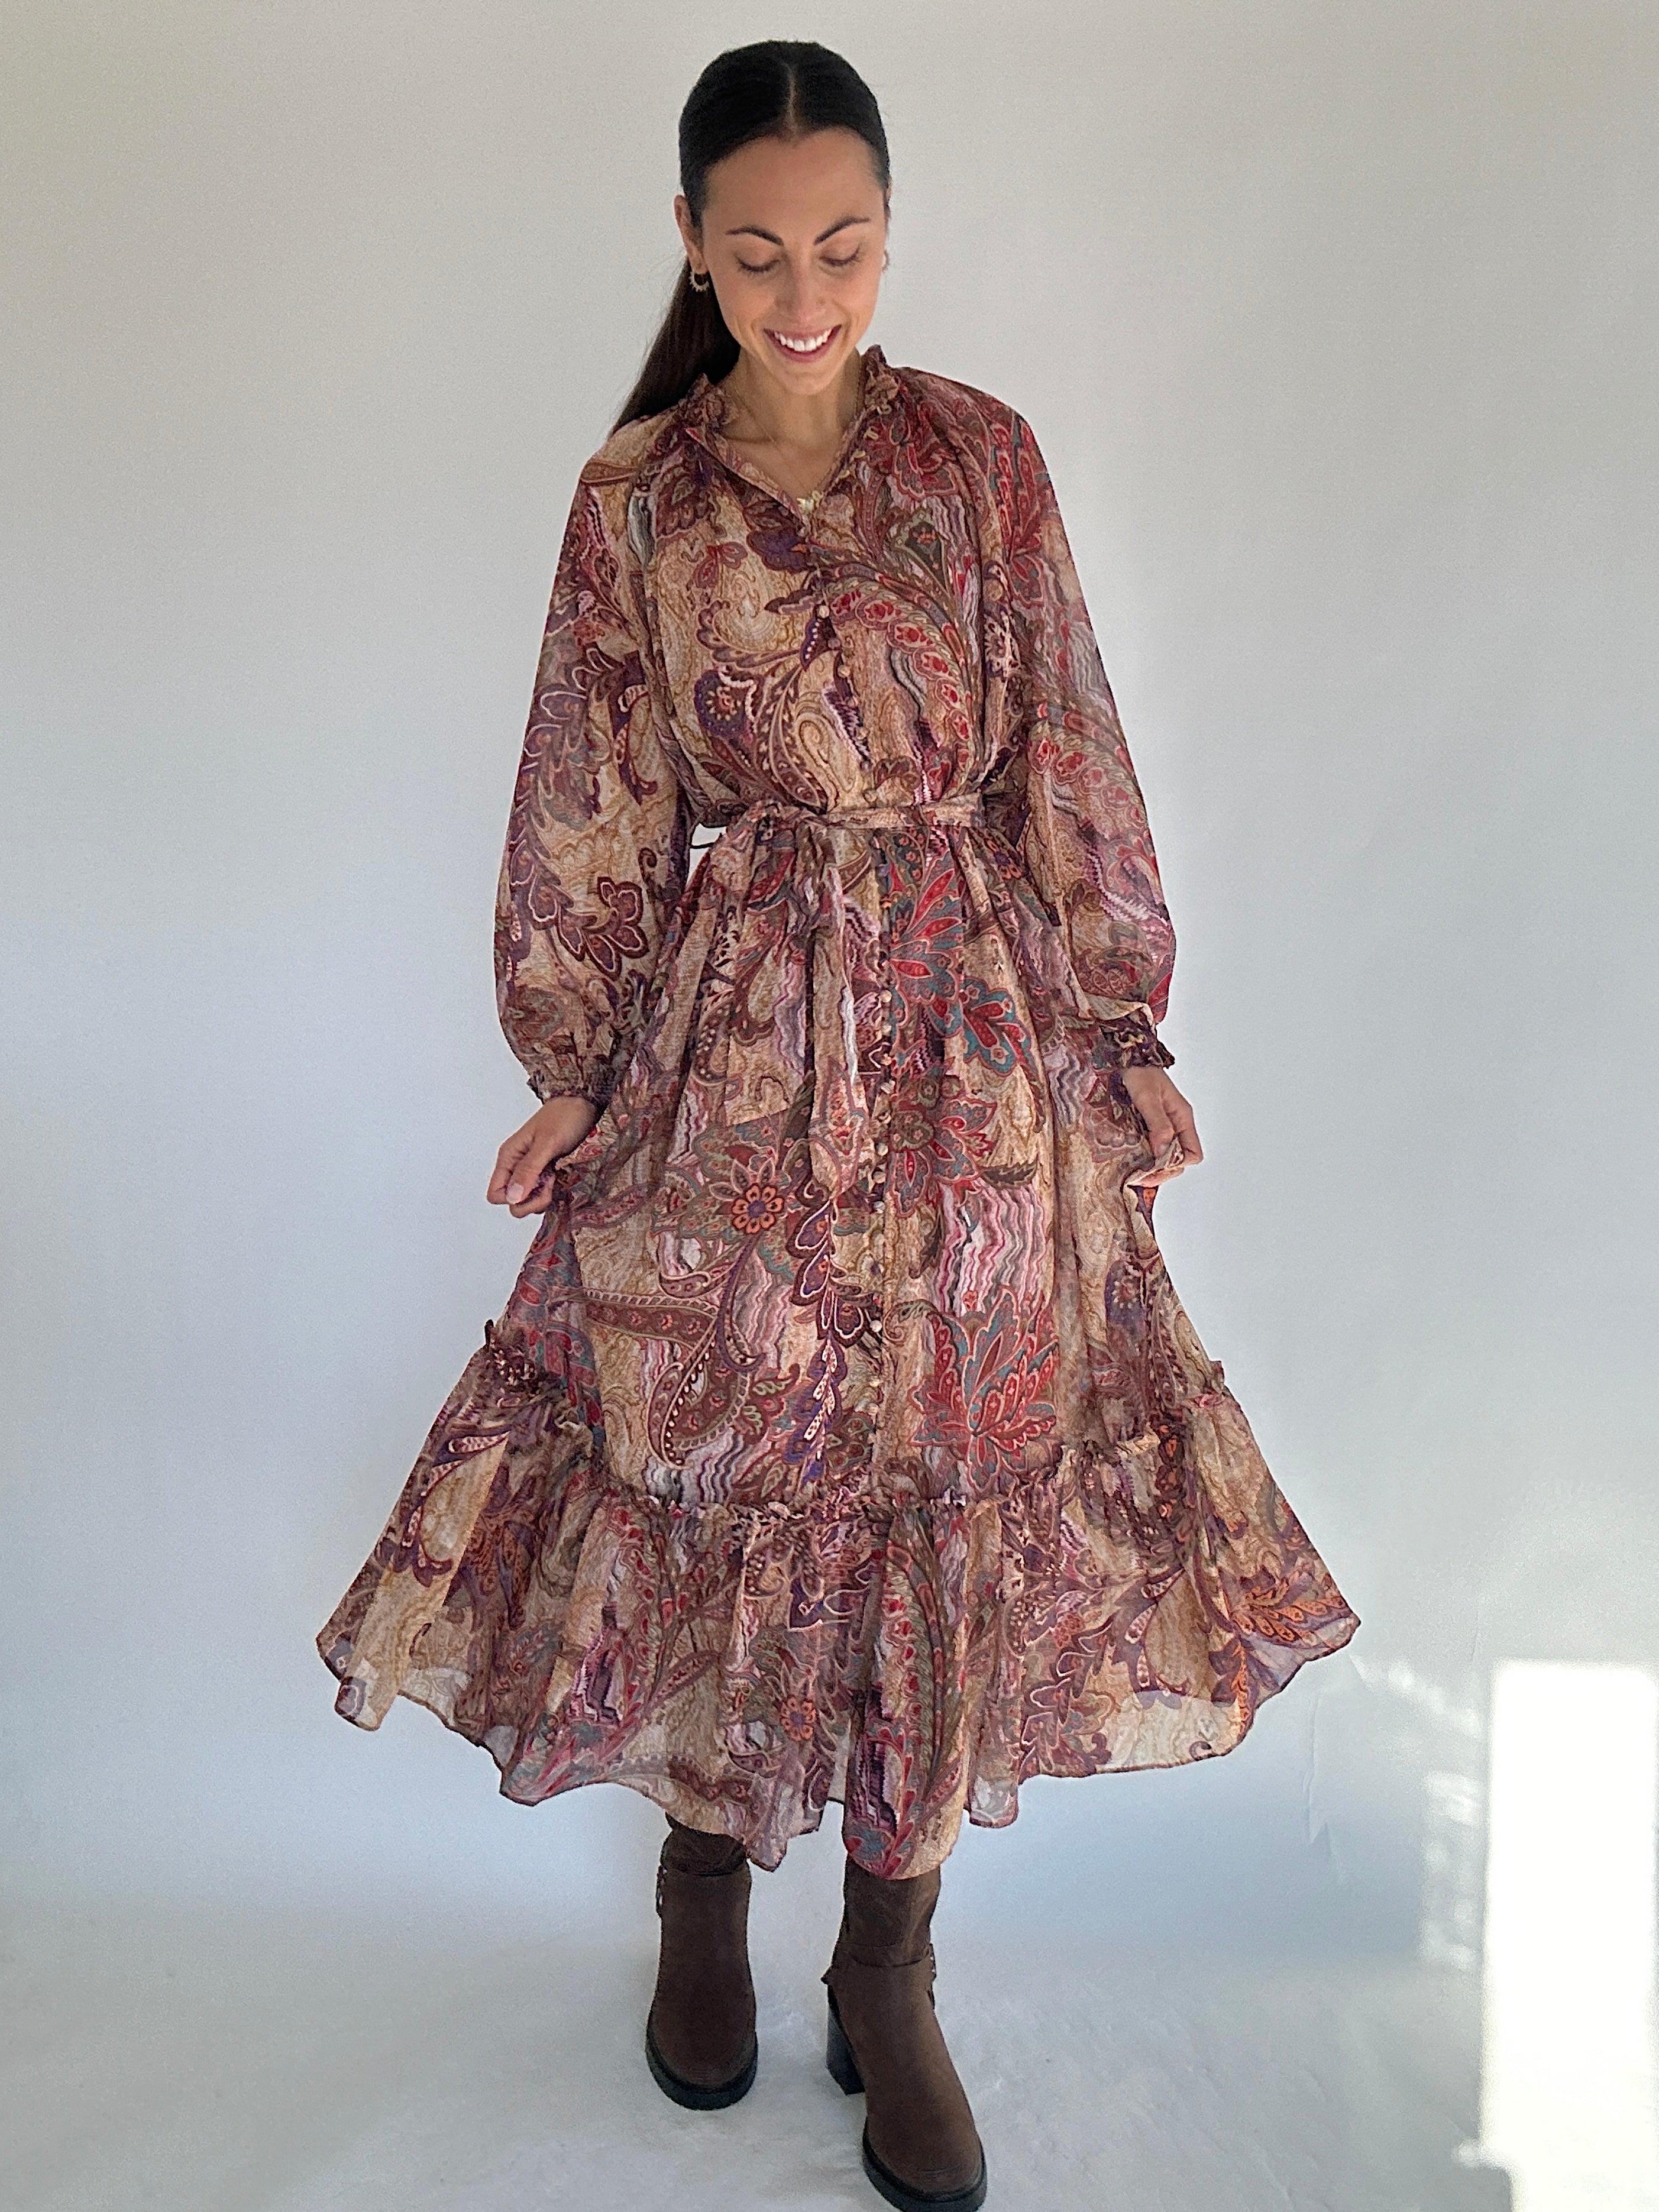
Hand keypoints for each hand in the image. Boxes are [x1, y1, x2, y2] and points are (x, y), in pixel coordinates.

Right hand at [488, 1096, 599, 1216]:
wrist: (583, 1103)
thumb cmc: (564, 1116)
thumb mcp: (546, 1143)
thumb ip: (528, 1170)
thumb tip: (513, 1197)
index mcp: (509, 1157)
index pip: (495, 1194)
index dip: (513, 1199)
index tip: (535, 1186)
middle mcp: (516, 1166)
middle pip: (512, 1201)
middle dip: (531, 1201)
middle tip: (550, 1183)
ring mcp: (531, 1170)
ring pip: (528, 1200)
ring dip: (544, 1196)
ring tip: (557, 1177)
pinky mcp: (546, 1172)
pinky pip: (542, 1192)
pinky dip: (552, 1191)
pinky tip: (562, 1178)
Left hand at [1119, 1065, 1202, 1182]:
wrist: (1124, 1057)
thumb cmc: (1138, 1072)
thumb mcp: (1147, 1097)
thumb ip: (1157, 1123)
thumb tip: (1162, 1150)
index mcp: (1182, 1117)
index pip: (1192, 1153)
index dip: (1176, 1165)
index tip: (1155, 1168)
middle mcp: (1175, 1124)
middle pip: (1178, 1158)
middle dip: (1161, 1170)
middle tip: (1139, 1176)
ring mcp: (1161, 1125)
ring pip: (1163, 1154)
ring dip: (1150, 1165)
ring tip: (1132, 1171)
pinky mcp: (1147, 1125)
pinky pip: (1150, 1145)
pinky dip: (1142, 1155)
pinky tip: (1129, 1158)